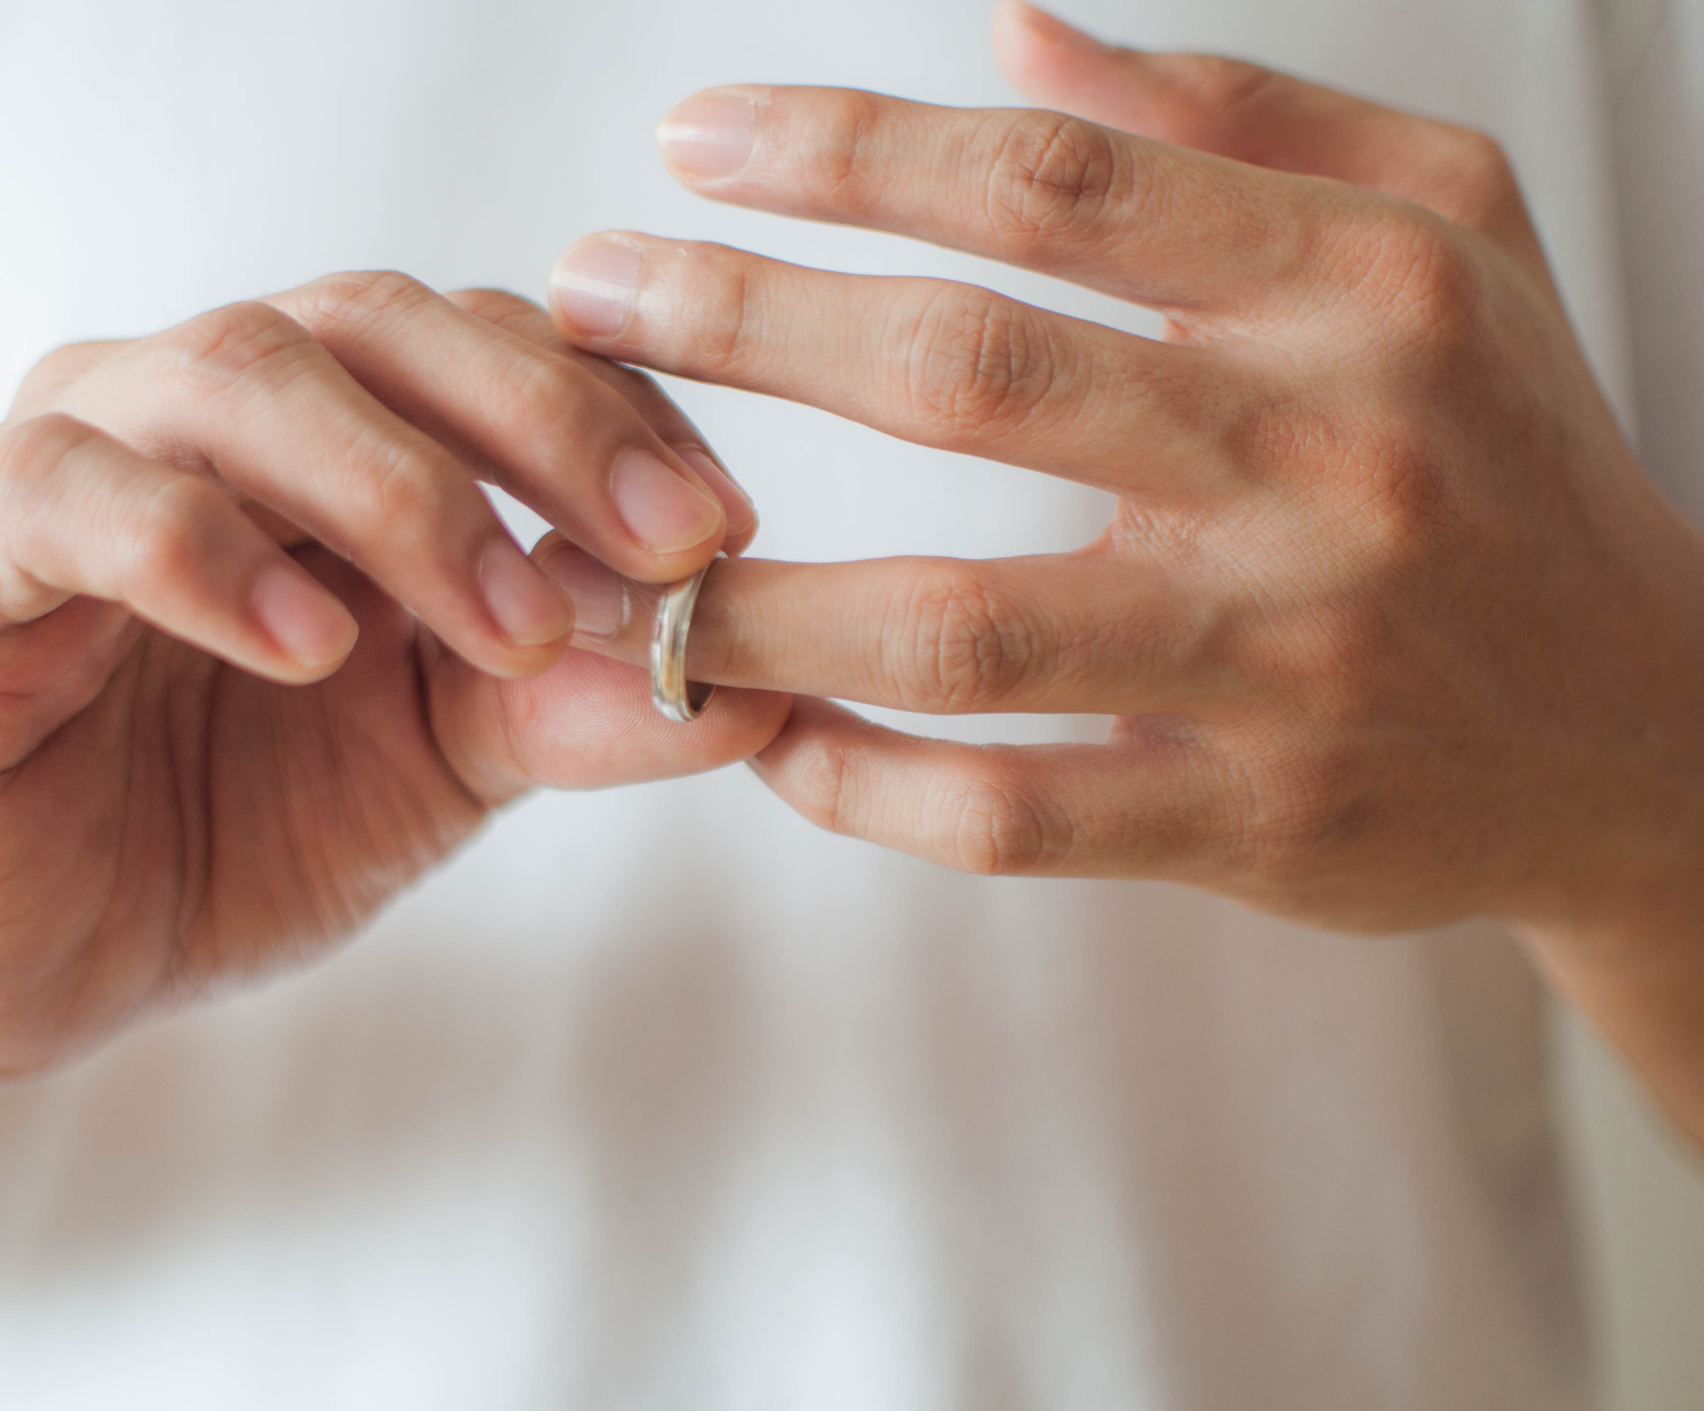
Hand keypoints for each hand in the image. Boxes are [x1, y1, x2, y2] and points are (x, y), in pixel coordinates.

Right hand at [0, 274, 781, 1091]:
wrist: (31, 968)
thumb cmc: (230, 836)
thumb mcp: (443, 770)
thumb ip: (578, 708)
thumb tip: (767, 683)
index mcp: (325, 434)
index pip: (489, 343)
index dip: (619, 418)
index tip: (728, 534)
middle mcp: (202, 412)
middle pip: (378, 316)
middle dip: (544, 422)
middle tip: (667, 547)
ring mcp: (76, 464)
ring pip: (236, 370)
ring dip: (400, 488)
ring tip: (504, 624)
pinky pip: (70, 491)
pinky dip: (203, 549)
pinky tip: (309, 645)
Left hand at [544, 6, 1703, 948]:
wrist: (1642, 722)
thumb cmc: (1504, 451)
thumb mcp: (1441, 230)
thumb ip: (1231, 120)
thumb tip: (1011, 39)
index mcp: (1359, 291)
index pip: (1049, 186)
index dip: (843, 151)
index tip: (692, 142)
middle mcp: (1325, 467)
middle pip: (967, 373)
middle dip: (736, 321)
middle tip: (581, 298)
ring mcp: (1284, 664)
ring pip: (959, 628)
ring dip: (752, 599)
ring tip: (612, 568)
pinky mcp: (1252, 824)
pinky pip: (1010, 816)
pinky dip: (861, 783)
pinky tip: (764, 733)